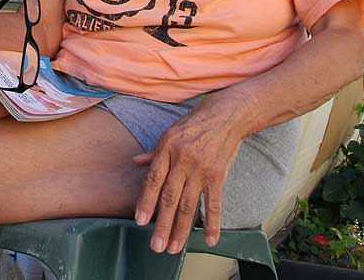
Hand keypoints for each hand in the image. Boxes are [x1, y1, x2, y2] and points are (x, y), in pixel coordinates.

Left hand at [132, 99, 246, 252]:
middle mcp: (182, 160)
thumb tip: (136, 162)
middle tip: (156, 246)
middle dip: (162, 225)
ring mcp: (201, 169)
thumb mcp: (170, 132)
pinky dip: (213, 223)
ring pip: (189, 205)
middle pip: (169, 197)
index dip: (146, 202)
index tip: (141, 222)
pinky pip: (214, 203)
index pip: (153, 180)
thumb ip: (154, 152)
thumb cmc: (195, 123)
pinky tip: (210, 240)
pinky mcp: (218, 175)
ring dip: (181, 229)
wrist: (227, 115)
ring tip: (174, 248)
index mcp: (167, 148)